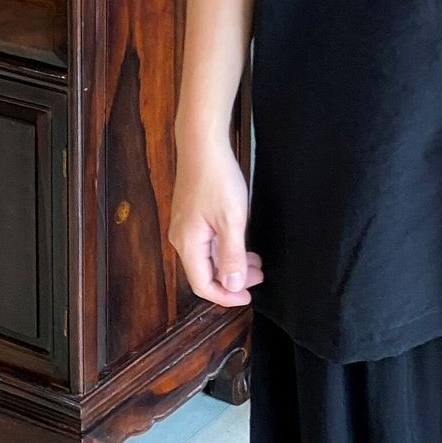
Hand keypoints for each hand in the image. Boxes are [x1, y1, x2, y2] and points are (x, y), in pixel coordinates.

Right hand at [168, 138, 263, 305]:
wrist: (203, 145)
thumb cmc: (216, 178)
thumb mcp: (231, 220)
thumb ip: (232, 255)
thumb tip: (231, 285)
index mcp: (188, 243)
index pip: (203, 284)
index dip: (225, 296)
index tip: (248, 297)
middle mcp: (182, 238)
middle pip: (205, 272)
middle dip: (232, 280)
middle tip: (259, 277)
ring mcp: (186, 226)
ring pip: (209, 257)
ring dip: (232, 264)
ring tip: (257, 263)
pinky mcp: (193, 215)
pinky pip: (209, 243)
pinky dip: (227, 249)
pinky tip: (244, 244)